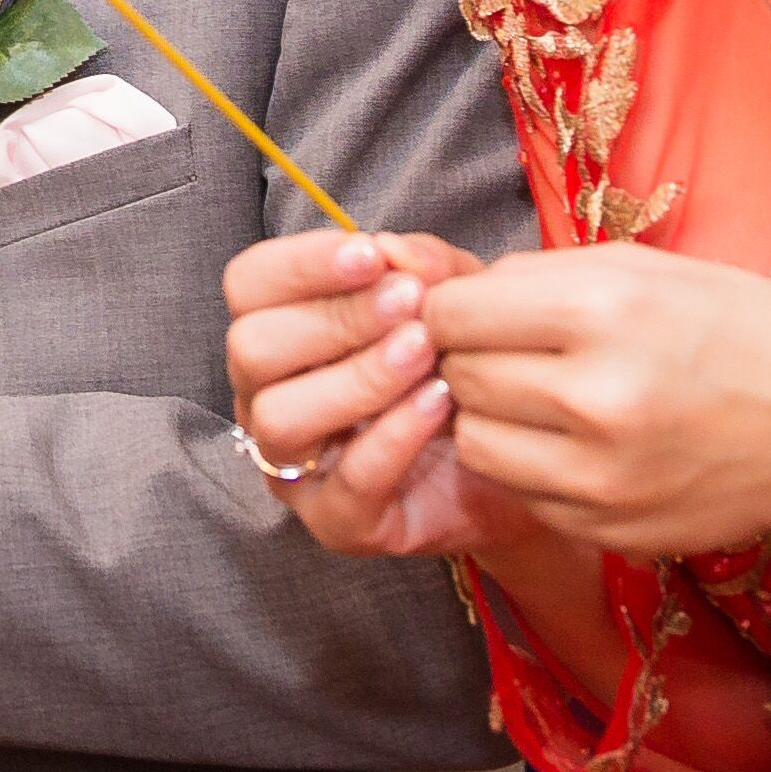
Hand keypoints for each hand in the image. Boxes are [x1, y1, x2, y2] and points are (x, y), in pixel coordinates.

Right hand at [222, 227, 532, 560]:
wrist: (521, 454)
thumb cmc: (466, 366)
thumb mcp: (456, 297)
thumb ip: (426, 267)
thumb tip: (389, 248)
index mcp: (281, 334)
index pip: (248, 286)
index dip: (299, 265)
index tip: (368, 253)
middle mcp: (268, 399)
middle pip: (251, 349)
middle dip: (332, 319)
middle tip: (408, 302)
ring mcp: (296, 467)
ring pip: (281, 419)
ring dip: (356, 377)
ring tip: (424, 352)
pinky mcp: (338, 523)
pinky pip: (347, 482)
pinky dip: (394, 435)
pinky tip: (440, 402)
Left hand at [421, 243, 770, 559]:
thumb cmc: (744, 332)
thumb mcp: (649, 270)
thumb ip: (542, 277)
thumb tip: (451, 292)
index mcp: (603, 312)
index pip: (454, 315)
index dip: (453, 309)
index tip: (475, 310)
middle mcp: (594, 398)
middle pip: (459, 378)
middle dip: (470, 359)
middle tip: (511, 352)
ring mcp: (600, 476)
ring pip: (476, 444)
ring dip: (491, 418)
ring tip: (539, 398)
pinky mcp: (607, 527)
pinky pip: (521, 492)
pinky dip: (532, 465)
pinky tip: (577, 442)